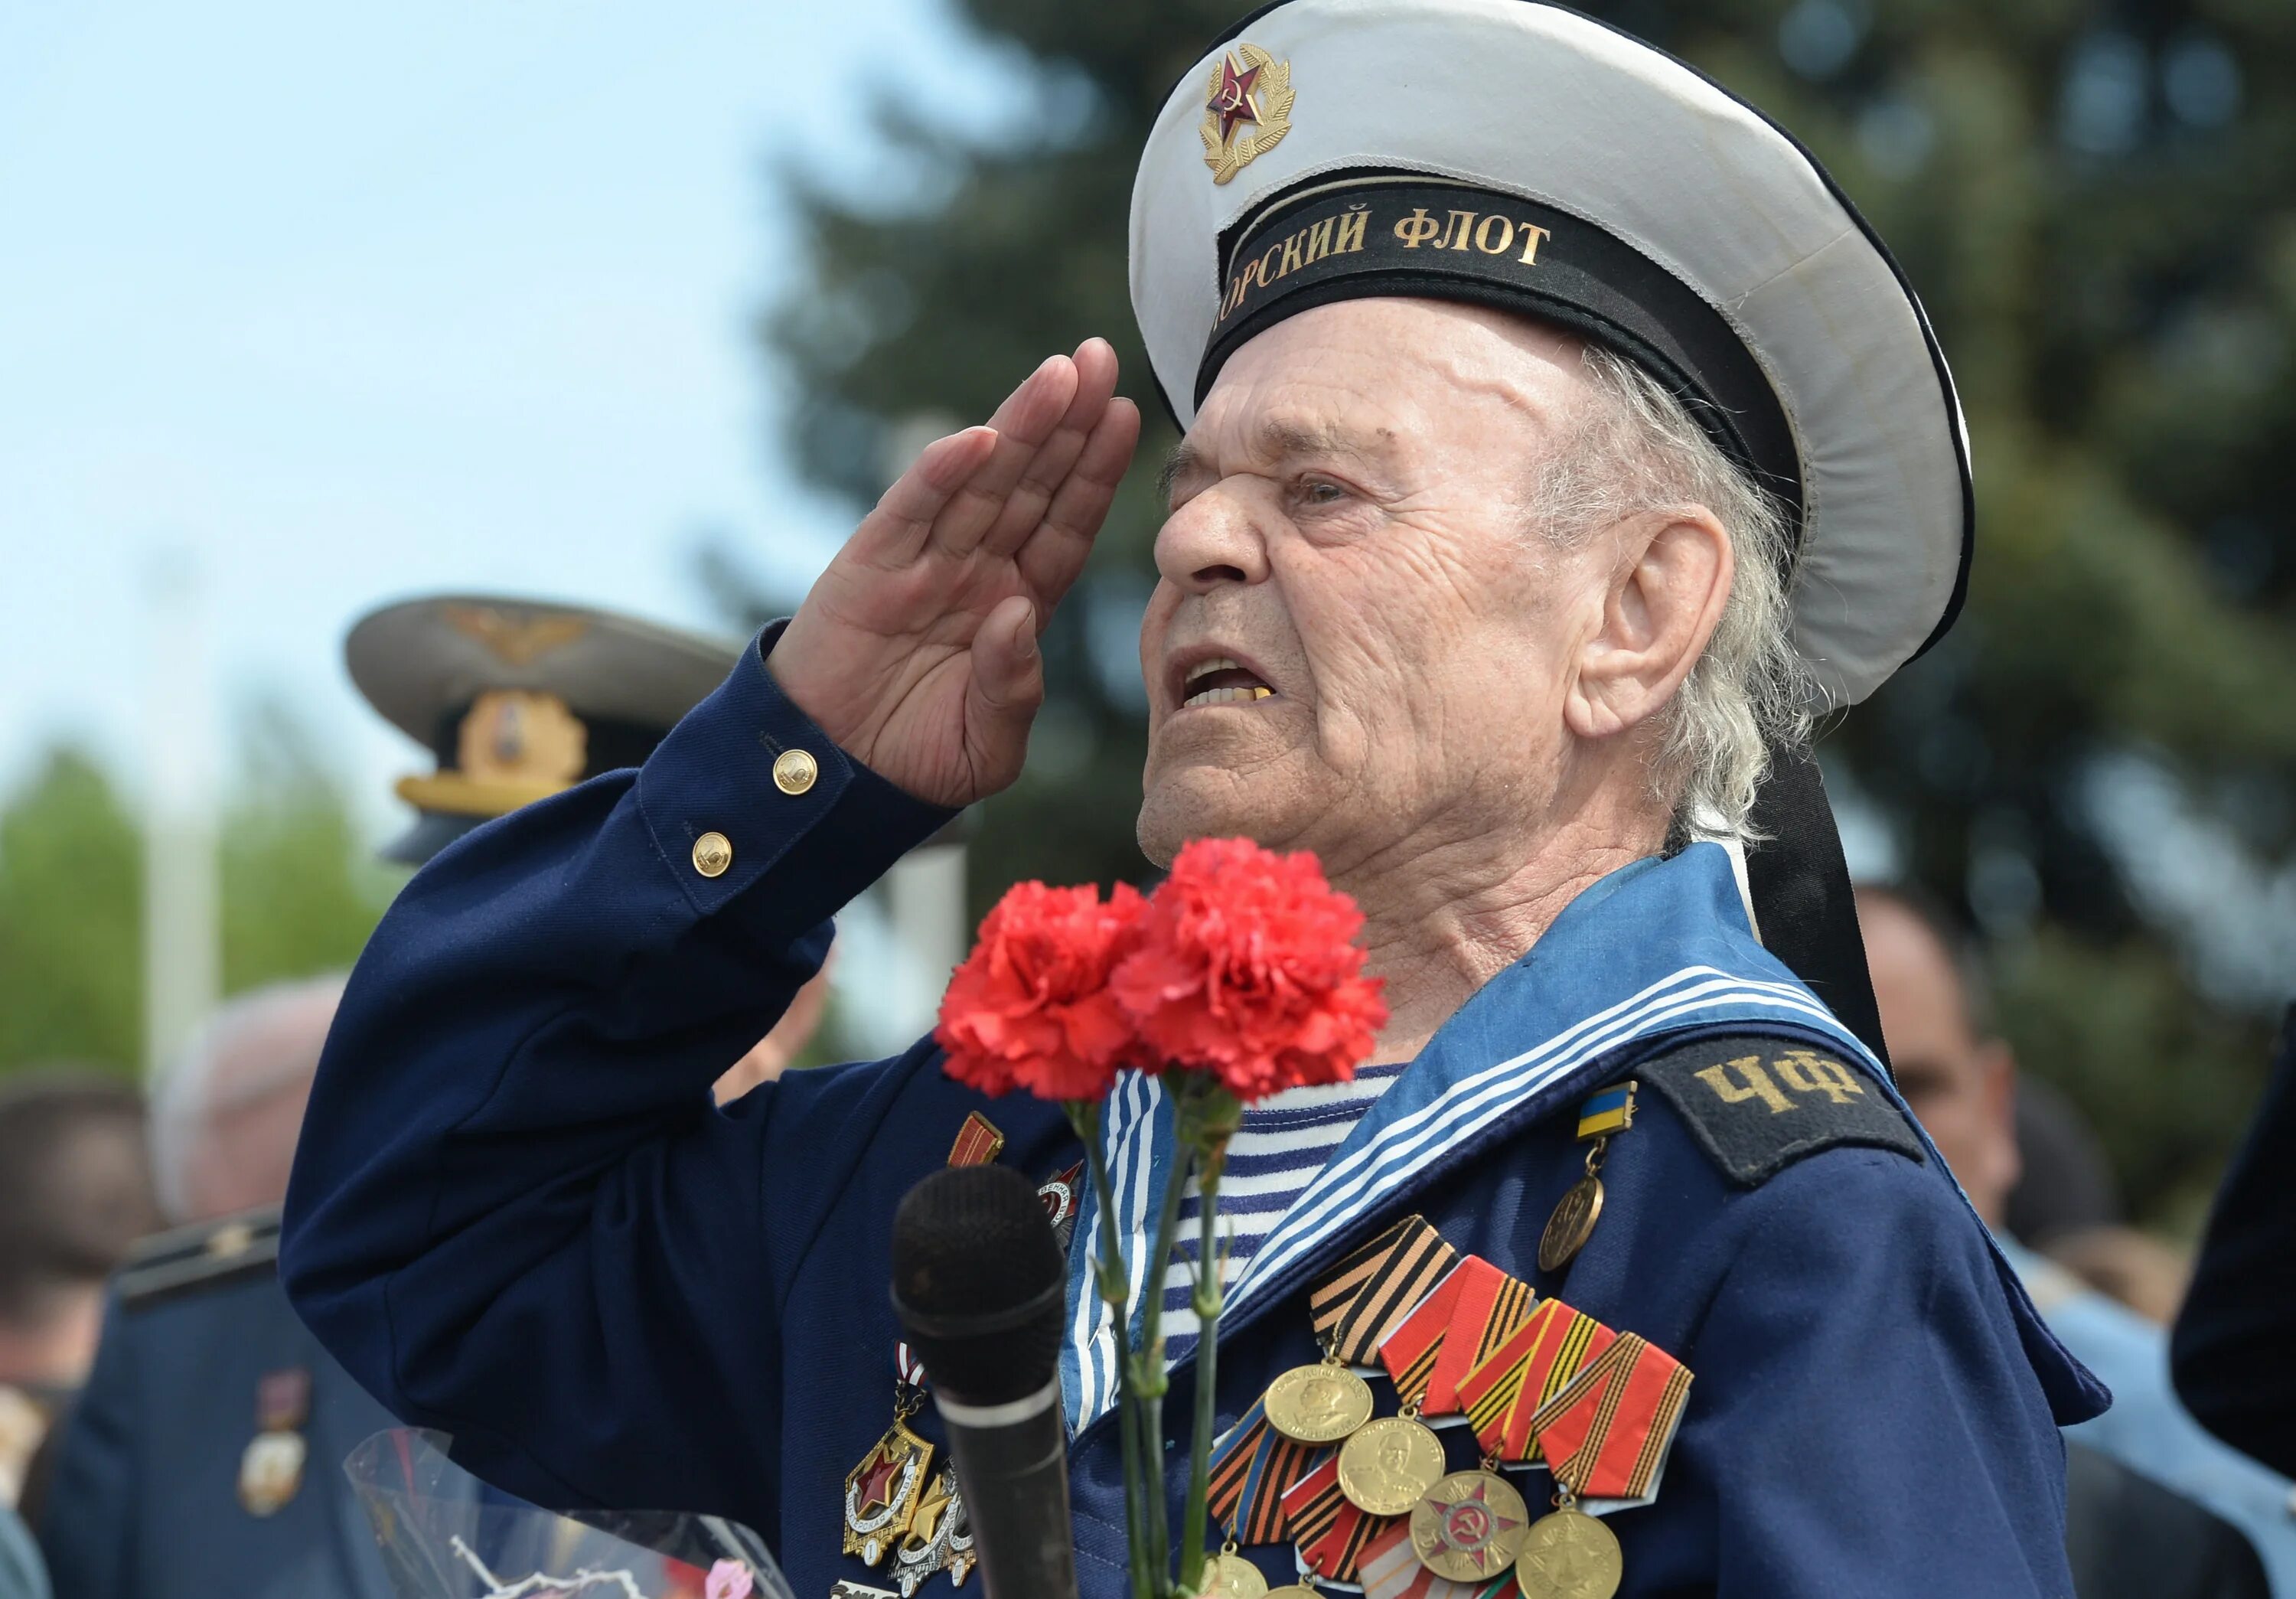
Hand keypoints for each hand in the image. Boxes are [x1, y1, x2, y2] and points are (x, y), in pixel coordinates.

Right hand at [768, 339, 1139, 806]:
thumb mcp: (987, 744)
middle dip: (1068, 422)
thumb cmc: (916, 763)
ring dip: (1020, 425)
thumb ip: (1015, 688)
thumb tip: (1021, 614)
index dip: (1095, 473)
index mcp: (1017, 605)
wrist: (833, 782)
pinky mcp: (868, 567)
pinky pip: (911, 511)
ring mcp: (923, 562)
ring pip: (982, 482)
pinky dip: (942, 473)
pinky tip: (981, 437)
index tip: (1127, 417)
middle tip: (1102, 357)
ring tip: (1061, 373)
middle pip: (1032, 484)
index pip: (1066, 526)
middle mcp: (976, 570)